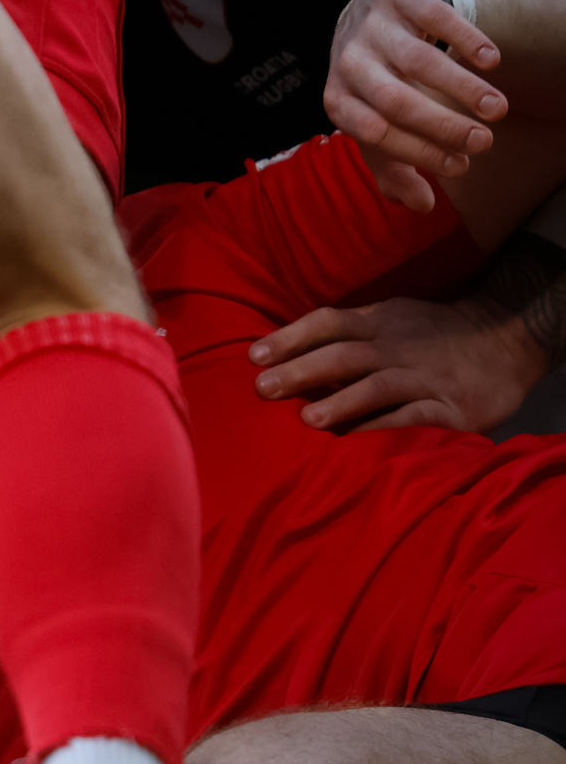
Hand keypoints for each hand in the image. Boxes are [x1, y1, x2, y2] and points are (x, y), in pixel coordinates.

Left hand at [249, 297, 544, 432]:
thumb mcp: (391, 319)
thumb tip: (283, 357)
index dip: (290, 337)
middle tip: (262, 388)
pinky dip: (383, 429)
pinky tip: (355, 444)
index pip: (328, 322)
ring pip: (377, 385)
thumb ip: (346, 334)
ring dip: (340, 402)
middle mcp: (397, 346)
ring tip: (306, 421)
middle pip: (344, 354)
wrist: (508, 338)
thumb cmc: (431, 334)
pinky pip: (413, 419)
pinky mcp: (451, 407)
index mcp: (379, 322)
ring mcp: (425, 376)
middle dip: (301, 370)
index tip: (253, 356)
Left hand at [325, 0, 504, 211]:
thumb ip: (393, 167)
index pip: (375, 133)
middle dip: (443, 126)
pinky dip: (467, 41)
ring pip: (420, 62)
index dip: (418, 152)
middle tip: (484, 142)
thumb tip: (420, 205)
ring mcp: (373, 28)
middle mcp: (349, 63)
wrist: (368, 15)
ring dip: (464, 89)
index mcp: (338, 100)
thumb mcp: (376, 124)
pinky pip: (437, 20)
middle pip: (396, 101)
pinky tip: (490, 62)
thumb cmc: (375, 84)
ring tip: (498, 110)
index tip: (460, 166)